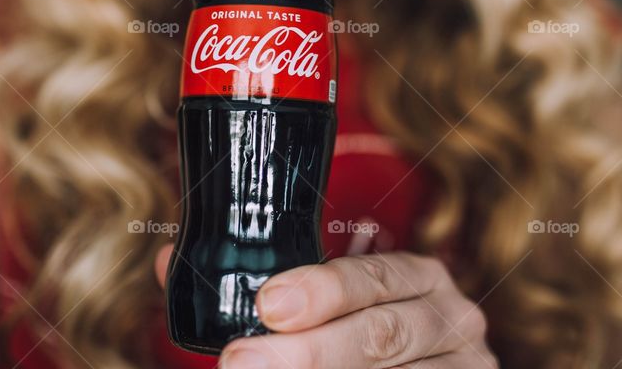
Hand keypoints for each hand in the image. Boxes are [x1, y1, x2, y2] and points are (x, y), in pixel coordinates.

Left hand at [155, 246, 497, 367]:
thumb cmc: (365, 340)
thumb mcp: (332, 307)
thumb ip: (265, 285)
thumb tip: (169, 262)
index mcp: (419, 278)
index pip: (374, 277)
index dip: (323, 289)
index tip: (267, 305)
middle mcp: (452, 319)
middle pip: (380, 335)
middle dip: (307, 353)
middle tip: (240, 363)